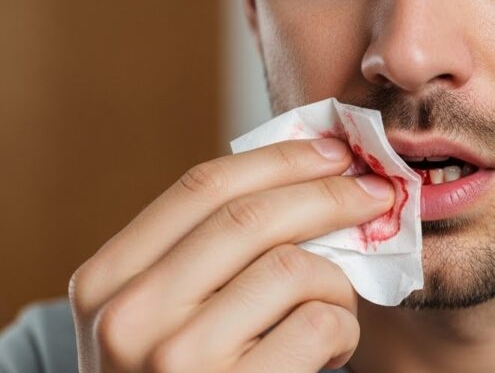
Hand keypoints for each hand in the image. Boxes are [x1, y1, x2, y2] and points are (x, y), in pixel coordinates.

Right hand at [68, 138, 394, 371]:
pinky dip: (343, 330)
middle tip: (379, 194)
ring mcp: (177, 359)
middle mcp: (130, 316)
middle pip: (252, 216)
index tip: (333, 151)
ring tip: (336, 309)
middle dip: (330, 195)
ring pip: (295, 268)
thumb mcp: (159, 316)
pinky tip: (331, 351)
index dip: (280, 158)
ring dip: (338, 282)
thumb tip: (312, 174)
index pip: (202, 187)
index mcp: (106, 281)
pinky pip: (319, 324)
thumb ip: (206, 254)